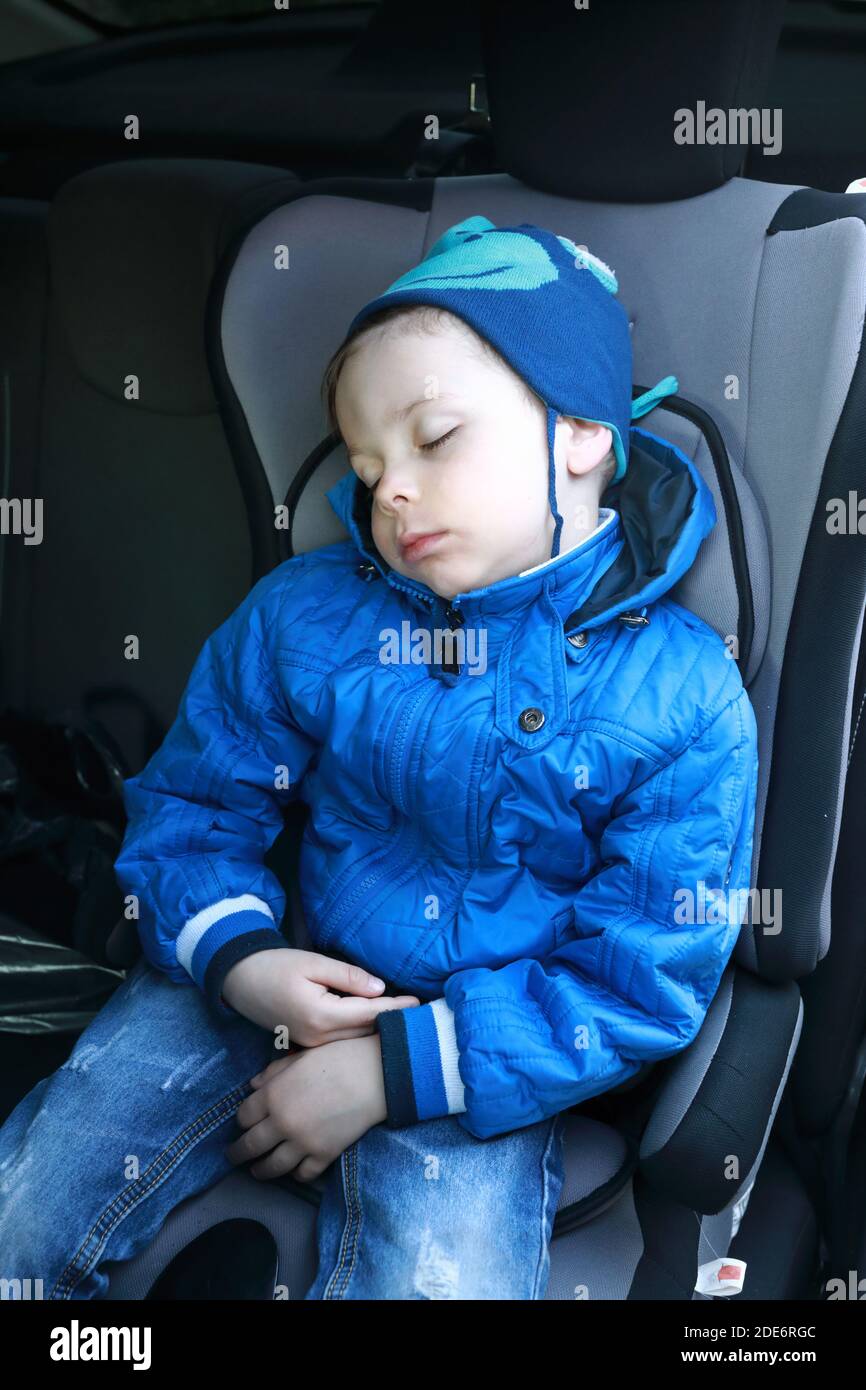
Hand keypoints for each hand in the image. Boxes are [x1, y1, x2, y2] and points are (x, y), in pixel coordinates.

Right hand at [221, 946, 419, 1043]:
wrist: (239, 980)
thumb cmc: (274, 965)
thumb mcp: (313, 963)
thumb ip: (349, 977)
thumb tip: (381, 988)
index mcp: (320, 1016)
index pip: (370, 1014)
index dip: (397, 1008)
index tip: (420, 1003)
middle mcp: (317, 1038)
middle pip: (365, 1032)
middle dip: (392, 1023)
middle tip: (420, 1014)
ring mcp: (310, 1045)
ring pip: (354, 1040)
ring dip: (377, 1030)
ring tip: (403, 1020)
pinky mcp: (306, 1045)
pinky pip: (340, 1041)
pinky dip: (359, 1033)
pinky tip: (374, 1026)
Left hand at [225, 1034, 387, 1182]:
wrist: (375, 1075)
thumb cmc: (338, 1057)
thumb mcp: (300, 1057)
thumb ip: (273, 1072)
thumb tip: (253, 1085)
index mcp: (273, 1095)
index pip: (243, 1116)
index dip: (240, 1121)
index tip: (242, 1124)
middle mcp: (282, 1122)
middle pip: (249, 1146)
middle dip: (238, 1153)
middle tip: (233, 1156)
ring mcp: (302, 1142)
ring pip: (271, 1167)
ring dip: (260, 1171)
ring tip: (256, 1171)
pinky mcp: (324, 1156)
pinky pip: (302, 1174)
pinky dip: (295, 1175)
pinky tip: (293, 1171)